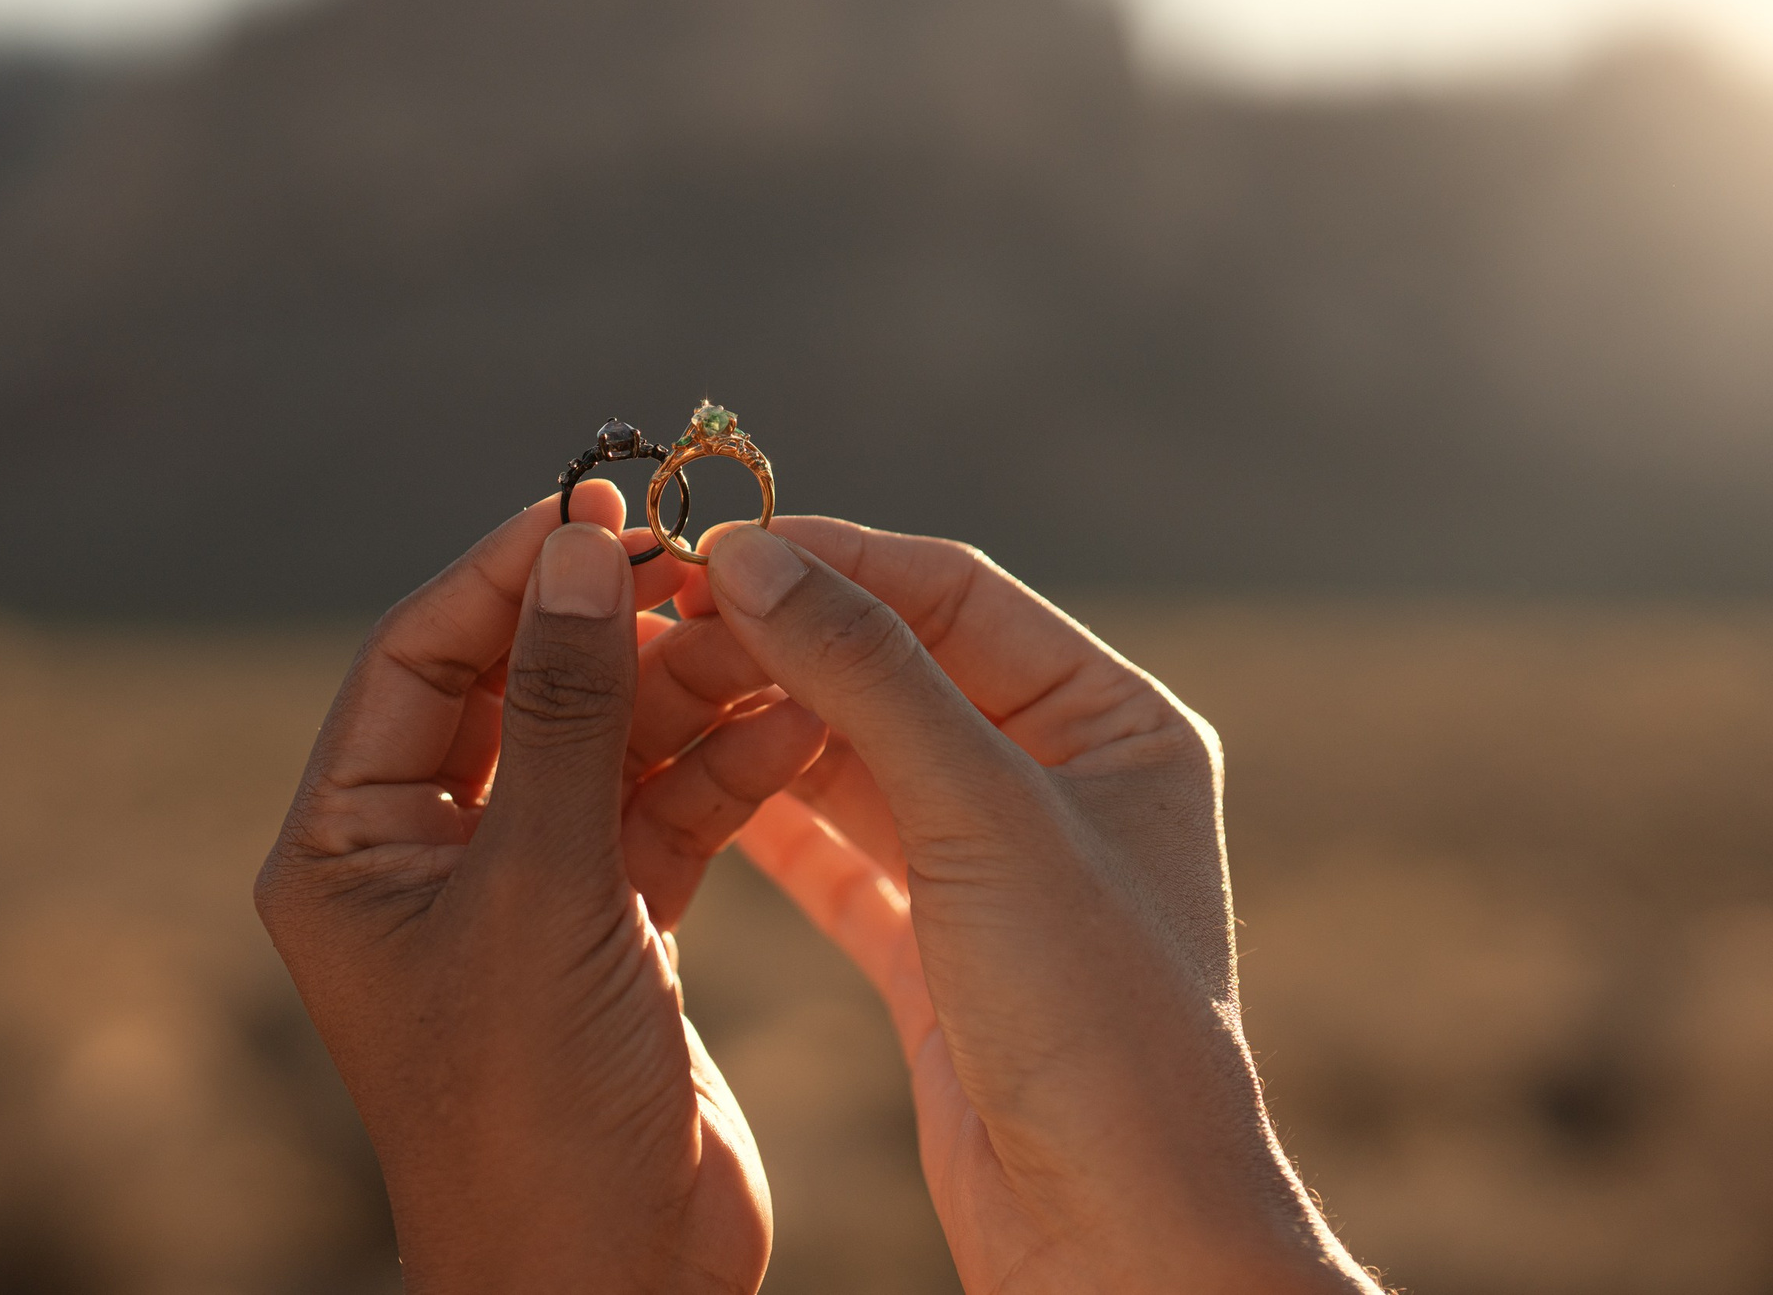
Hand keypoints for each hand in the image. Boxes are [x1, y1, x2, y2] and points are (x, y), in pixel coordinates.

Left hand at [255, 483, 827, 1292]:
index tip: (602, 500)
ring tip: (771, 634)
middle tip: (706, 557)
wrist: (610, 1292)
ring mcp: (524, 893)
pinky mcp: (612, 931)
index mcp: (350, 846)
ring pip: (602, 745)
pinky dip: (724, 770)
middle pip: (514, 687)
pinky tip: (794, 723)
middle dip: (608, 623)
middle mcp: (425, 857)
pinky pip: (663, 814)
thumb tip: (577, 548)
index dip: (508, 570)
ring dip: (684, 690)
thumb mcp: (544, 895)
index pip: (418, 656)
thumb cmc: (535, 1115)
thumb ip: (561, 714)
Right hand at [676, 519, 1378, 1294]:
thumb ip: (868, 674)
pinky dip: (770, 818)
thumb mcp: (982, 816)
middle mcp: (1062, 783)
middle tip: (660, 617)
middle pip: (900, 670)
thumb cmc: (1093, 1018)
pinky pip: (842, 856)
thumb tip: (754, 554)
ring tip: (657, 687)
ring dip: (765, 722)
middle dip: (784, 640)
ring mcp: (998, 871)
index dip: (833, 560)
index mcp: (1115, 721)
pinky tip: (690, 784)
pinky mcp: (941, 952)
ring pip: (860, 761)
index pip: (955, 594)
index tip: (713, 545)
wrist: (1115, 1236)